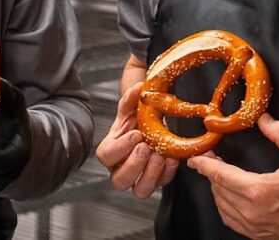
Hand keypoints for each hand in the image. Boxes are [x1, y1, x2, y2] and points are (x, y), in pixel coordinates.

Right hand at [95, 81, 177, 198]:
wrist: (150, 124)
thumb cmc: (136, 118)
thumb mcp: (131, 106)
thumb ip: (131, 97)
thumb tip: (138, 88)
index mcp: (111, 149)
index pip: (105, 156)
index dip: (120, 148)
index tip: (136, 134)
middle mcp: (122, 167)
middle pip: (119, 181)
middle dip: (134, 165)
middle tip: (146, 148)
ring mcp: (139, 176)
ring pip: (140, 191)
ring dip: (151, 175)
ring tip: (160, 156)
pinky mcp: (156, 179)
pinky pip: (162, 184)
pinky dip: (168, 172)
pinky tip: (173, 157)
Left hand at [187, 113, 278, 238]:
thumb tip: (264, 119)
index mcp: (258, 190)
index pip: (220, 175)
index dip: (204, 164)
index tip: (195, 157)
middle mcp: (251, 211)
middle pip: (217, 188)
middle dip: (210, 172)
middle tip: (209, 158)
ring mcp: (253, 225)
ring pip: (221, 204)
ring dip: (217, 188)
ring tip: (219, 174)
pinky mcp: (256, 234)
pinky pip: (230, 219)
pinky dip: (224, 205)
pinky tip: (228, 195)